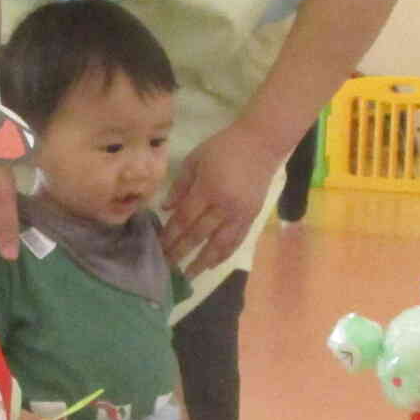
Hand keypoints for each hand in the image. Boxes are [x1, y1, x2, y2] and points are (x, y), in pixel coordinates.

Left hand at [161, 119, 285, 276]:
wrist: (261, 144)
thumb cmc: (223, 147)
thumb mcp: (196, 159)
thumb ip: (180, 185)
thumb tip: (165, 209)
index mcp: (208, 189)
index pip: (184, 219)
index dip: (170, 236)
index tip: (158, 249)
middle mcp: (224, 206)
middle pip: (198, 235)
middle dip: (180, 252)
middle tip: (166, 268)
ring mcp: (240, 214)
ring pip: (218, 244)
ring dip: (202, 261)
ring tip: (189, 275)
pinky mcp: (252, 217)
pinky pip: (236, 241)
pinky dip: (224, 254)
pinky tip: (212, 264)